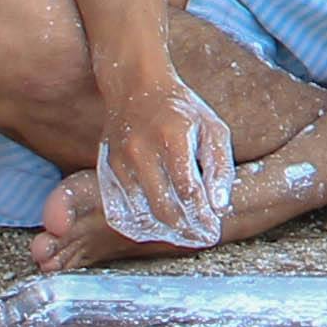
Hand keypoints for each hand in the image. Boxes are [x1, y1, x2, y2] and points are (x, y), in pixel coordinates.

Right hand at [94, 74, 235, 250]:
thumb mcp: (212, 128)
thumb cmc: (183, 111)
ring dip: (164, 232)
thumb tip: (219, 206)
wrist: (137, 88)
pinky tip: (157, 231)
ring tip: (184, 236)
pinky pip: (119, 212)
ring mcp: (119, 163)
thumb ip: (220, 167)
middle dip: (186, 230)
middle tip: (202, 239)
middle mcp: (141, 151)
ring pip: (140, 214)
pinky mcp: (106, 172)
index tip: (214, 229)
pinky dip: (139, 228)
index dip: (202, 216)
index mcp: (172, 137)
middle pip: (163, 208)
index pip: (188, 190)